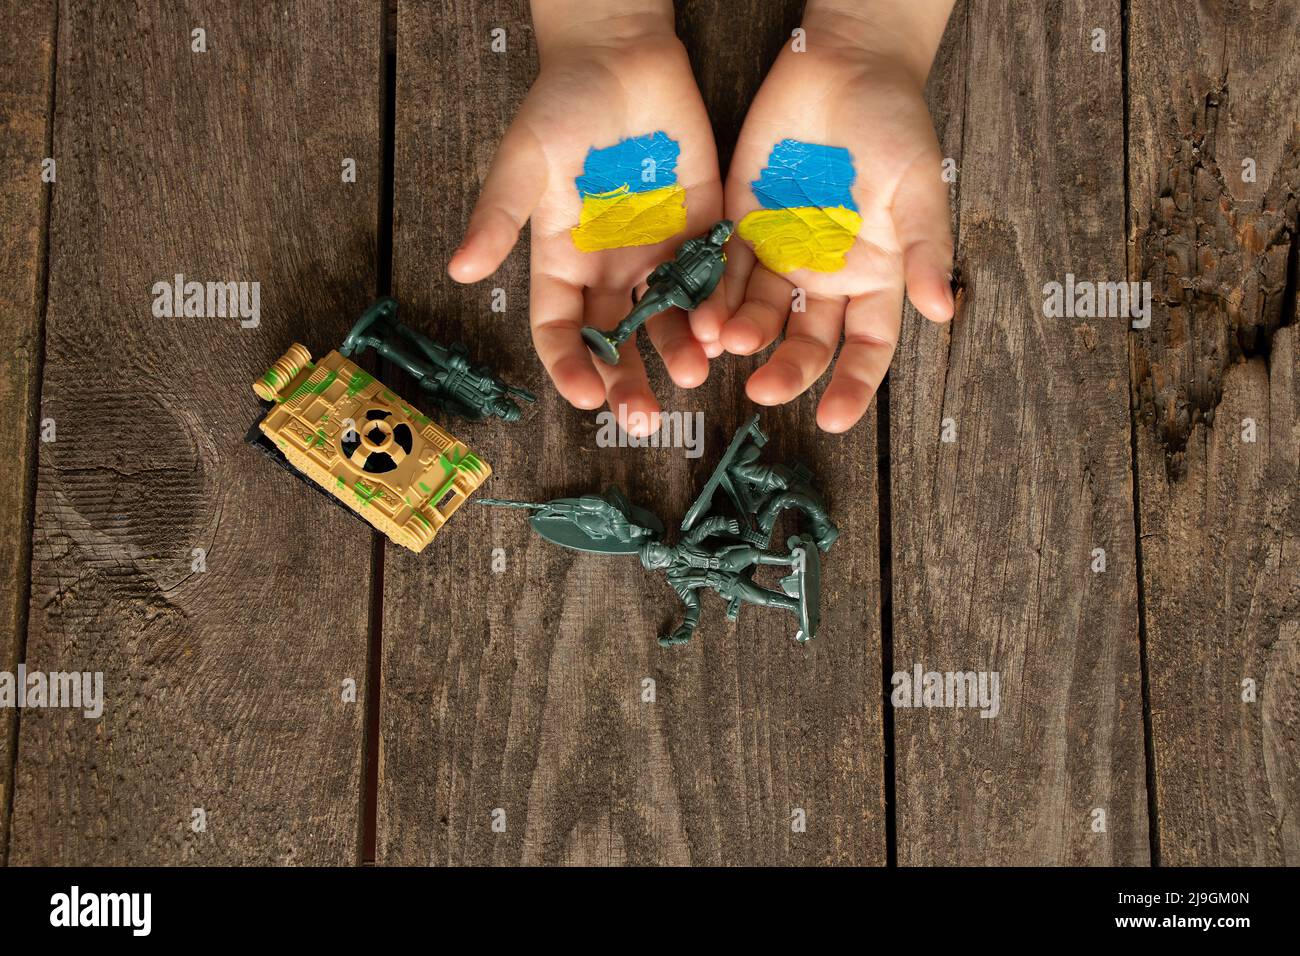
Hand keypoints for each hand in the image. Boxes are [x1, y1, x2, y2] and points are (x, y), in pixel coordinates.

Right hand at [449, 5, 721, 435]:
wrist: (622, 52)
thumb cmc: (563, 103)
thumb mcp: (524, 160)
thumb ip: (499, 216)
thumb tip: (462, 272)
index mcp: (564, 259)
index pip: (561, 328)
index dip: (570, 364)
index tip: (585, 395)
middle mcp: (611, 266)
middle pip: (618, 338)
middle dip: (628, 380)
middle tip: (644, 417)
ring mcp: (659, 249)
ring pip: (670, 317)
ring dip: (679, 349)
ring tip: (692, 372)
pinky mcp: (703, 225)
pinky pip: (712, 274)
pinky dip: (717, 303)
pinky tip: (724, 327)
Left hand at [699, 2, 955, 432]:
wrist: (843, 64)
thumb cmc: (892, 124)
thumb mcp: (920, 186)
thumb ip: (926, 249)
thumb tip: (941, 311)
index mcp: (872, 277)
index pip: (865, 348)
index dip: (852, 385)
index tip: (833, 418)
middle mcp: (823, 278)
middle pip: (805, 341)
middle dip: (787, 369)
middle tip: (762, 390)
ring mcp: (778, 255)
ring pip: (758, 312)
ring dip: (741, 334)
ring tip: (725, 343)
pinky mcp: (739, 226)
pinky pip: (721, 271)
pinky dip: (709, 294)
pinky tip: (697, 314)